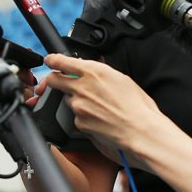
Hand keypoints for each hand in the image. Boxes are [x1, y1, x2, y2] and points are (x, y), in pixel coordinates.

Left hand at [43, 53, 164, 166]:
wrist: (141, 131)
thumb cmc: (138, 106)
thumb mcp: (121, 79)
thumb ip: (101, 72)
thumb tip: (91, 69)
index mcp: (94, 71)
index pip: (62, 61)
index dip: (53, 60)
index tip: (50, 60)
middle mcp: (82, 87)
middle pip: (54, 80)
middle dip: (53, 80)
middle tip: (57, 82)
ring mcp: (78, 105)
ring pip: (67, 99)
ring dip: (75, 100)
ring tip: (97, 107)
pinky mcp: (79, 122)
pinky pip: (75, 117)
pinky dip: (83, 117)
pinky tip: (99, 119)